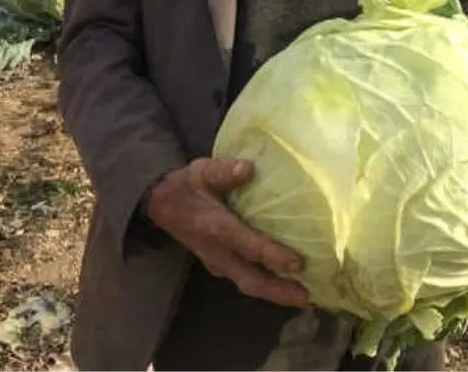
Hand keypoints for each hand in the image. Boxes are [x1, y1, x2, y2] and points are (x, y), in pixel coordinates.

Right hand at [144, 157, 309, 308]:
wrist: (160, 205)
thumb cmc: (186, 186)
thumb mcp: (201, 171)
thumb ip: (224, 171)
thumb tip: (248, 168)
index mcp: (216, 228)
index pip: (247, 246)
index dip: (272, 255)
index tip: (298, 264)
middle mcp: (218, 252)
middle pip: (250, 279)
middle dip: (278, 291)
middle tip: (307, 299)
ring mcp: (218, 262)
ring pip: (248, 283)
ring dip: (275, 293)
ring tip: (303, 298)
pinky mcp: (220, 264)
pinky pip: (245, 278)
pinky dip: (266, 285)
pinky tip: (286, 283)